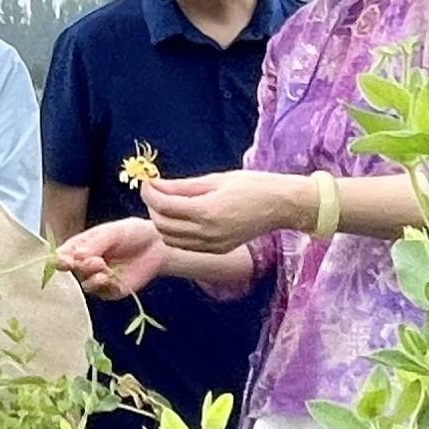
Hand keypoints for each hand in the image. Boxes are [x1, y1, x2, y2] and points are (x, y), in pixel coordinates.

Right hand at [55, 217, 167, 299]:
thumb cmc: (132, 232)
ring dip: (91, 277)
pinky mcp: (112, 290)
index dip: (60, 260)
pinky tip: (109, 277)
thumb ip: (95, 244)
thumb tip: (77, 256)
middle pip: (72, 272)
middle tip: (91, 260)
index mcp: (81, 247)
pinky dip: (104, 286)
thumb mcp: (112, 232)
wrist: (158, 244)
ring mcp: (99, 279)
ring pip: (85, 285)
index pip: (63, 255)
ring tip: (102, 266)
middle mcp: (86, 265)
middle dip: (78, 267)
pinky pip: (102, 293)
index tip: (64, 261)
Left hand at [143, 169, 303, 250]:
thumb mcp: (216, 179)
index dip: (149, 193)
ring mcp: (213, 245)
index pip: (164, 206)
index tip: (146, 182)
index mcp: (207, 211)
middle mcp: (208, 233)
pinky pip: (187, 246)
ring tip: (167, 204)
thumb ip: (183, 186)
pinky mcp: (219, 250)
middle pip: (163, 225)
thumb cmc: (252, 185)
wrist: (281, 205)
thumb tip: (156, 184)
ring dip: (163, 223)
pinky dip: (177, 234)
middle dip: (153, 208)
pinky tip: (182, 219)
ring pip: (171, 240)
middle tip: (154, 192)